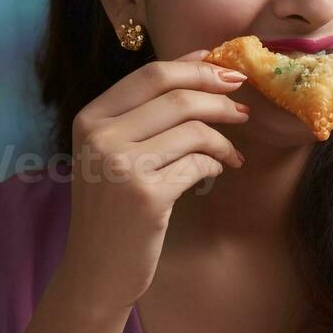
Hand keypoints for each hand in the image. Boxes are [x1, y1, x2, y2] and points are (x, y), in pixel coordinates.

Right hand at [62, 49, 249, 307]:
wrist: (95, 270)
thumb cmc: (112, 208)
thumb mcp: (111, 152)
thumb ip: (145, 113)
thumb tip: (203, 63)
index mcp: (90, 118)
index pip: (151, 75)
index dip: (196, 68)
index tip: (227, 72)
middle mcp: (101, 137)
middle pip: (177, 97)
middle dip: (219, 98)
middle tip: (243, 110)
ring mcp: (121, 166)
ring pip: (193, 130)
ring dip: (223, 140)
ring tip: (231, 153)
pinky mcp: (146, 196)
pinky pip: (198, 164)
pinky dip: (215, 165)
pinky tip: (216, 173)